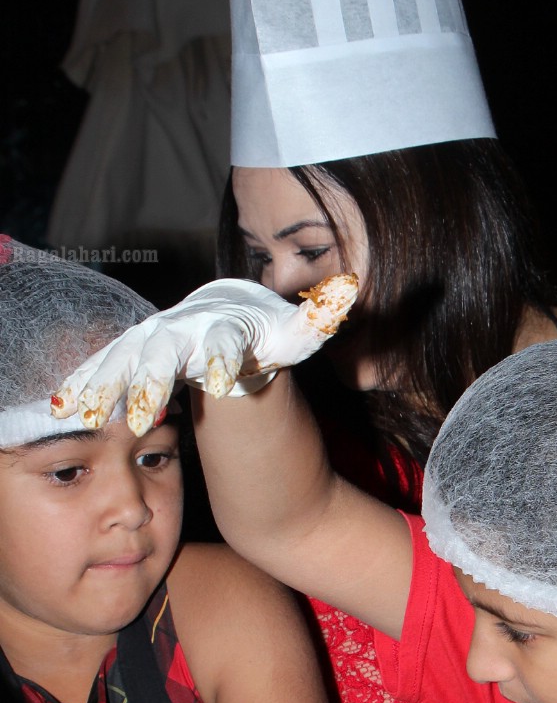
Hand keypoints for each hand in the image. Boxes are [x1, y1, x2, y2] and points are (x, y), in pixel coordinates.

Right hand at [49, 275, 358, 436]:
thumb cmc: (268, 344)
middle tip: (142, 411)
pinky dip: (85, 382)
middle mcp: (186, 327)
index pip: (221, 342)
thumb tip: (347, 290)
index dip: (218, 360)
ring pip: (127, 358)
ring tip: (88, 412)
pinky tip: (63, 405)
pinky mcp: (135, 355)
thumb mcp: (294, 338)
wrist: (240, 350)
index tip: (219, 384)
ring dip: (107, 383)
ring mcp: (158, 340)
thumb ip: (315, 321)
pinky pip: (107, 367)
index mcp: (227, 324)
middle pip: (162, 349)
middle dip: (149, 377)